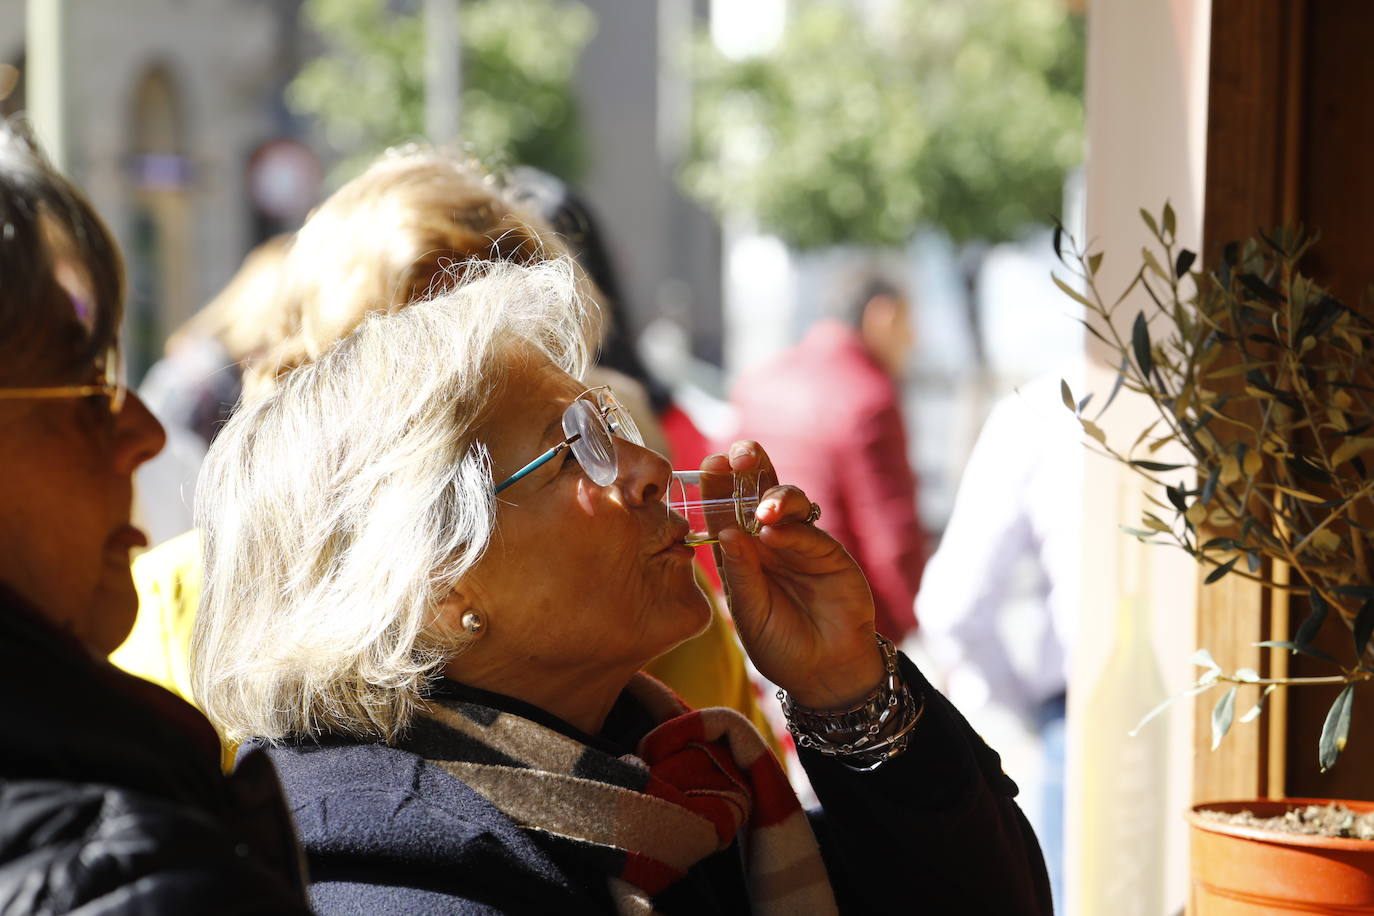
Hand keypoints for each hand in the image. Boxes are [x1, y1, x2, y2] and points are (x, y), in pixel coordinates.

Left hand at [705, 441, 883, 709]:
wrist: (824, 671)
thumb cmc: (779, 645)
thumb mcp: (749, 614)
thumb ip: (740, 575)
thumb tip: (727, 531)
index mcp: (739, 553)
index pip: (724, 511)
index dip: (717, 487)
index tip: (711, 465)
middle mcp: (767, 541)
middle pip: (756, 492)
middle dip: (750, 468)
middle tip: (741, 455)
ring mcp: (798, 543)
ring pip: (787, 502)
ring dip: (774, 495)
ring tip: (764, 509)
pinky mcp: (829, 552)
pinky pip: (810, 532)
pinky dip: (793, 529)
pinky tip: (778, 531)